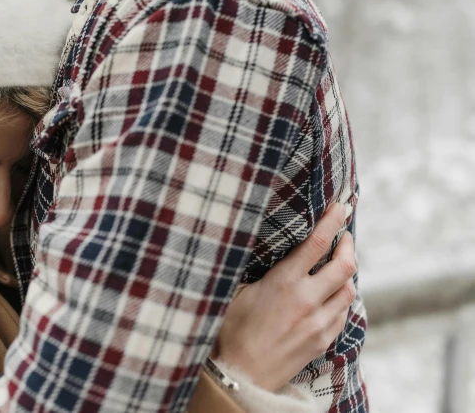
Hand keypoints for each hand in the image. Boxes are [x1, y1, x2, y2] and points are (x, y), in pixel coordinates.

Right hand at [215, 203, 356, 391]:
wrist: (241, 374)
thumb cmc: (232, 330)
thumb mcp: (240, 291)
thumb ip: (262, 271)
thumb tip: (271, 250)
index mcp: (284, 282)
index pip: (317, 244)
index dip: (333, 222)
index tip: (342, 207)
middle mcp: (307, 300)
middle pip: (345, 265)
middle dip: (348, 245)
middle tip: (344, 237)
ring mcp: (319, 322)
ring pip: (348, 289)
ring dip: (346, 274)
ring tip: (338, 266)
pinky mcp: (323, 340)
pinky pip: (342, 313)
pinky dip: (340, 299)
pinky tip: (331, 296)